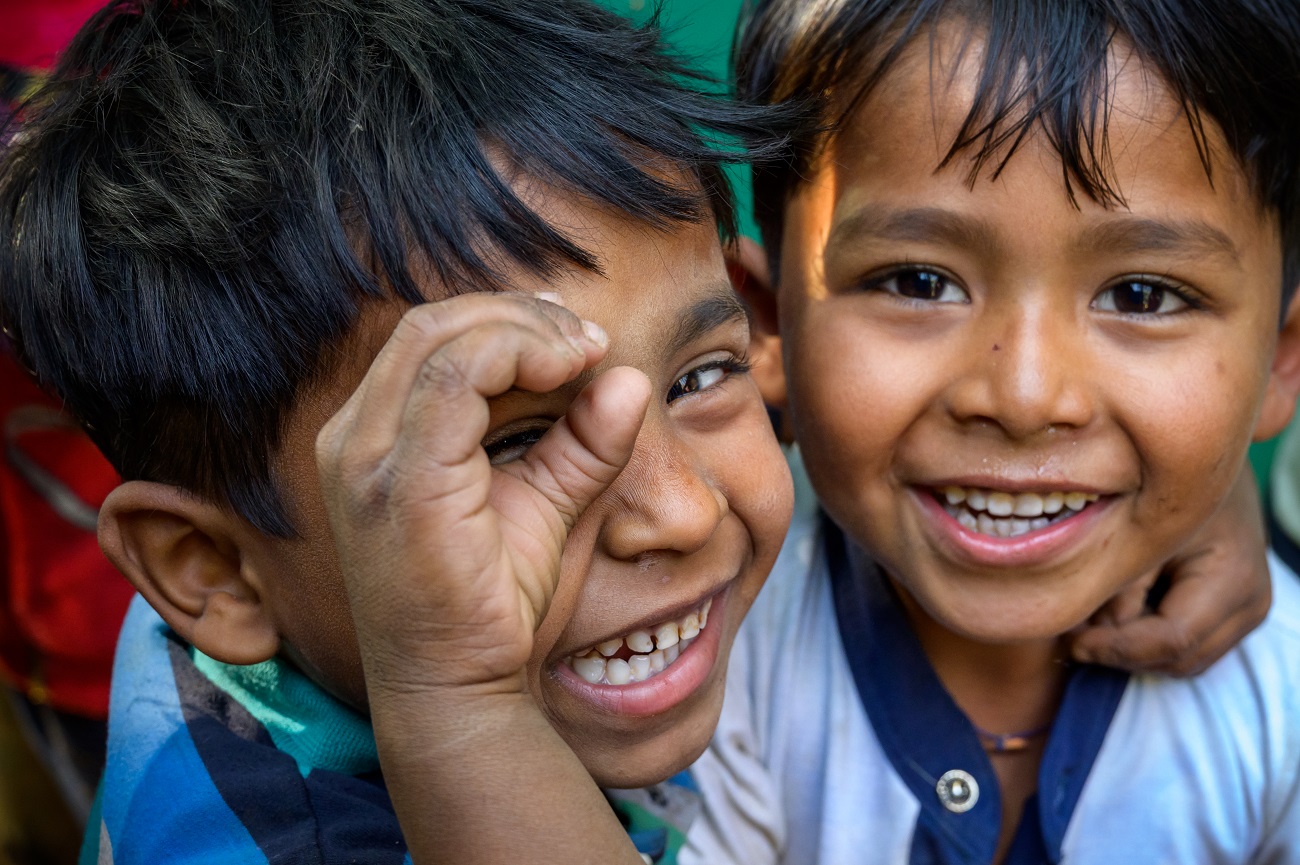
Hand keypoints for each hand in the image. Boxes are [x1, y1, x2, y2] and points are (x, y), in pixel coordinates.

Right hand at [316, 293, 651, 697]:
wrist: (459, 688)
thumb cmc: (490, 601)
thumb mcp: (545, 501)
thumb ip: (581, 440)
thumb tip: (630, 379)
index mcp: (374, 436)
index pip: (434, 340)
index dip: (509, 321)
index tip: (579, 339)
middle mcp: (355, 438)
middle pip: (433, 324)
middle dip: (520, 315)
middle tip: (589, 338)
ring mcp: (368, 458)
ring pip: (440, 338)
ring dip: (524, 330)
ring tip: (585, 351)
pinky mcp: (400, 482)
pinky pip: (453, 380)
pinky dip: (516, 356)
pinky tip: (568, 371)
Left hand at [1068, 464, 1270, 675]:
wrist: (1207, 457)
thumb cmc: (1169, 480)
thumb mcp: (1137, 523)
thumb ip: (1115, 582)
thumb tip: (1084, 635)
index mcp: (1232, 577)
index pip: (1172, 639)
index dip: (1117, 649)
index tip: (1072, 643)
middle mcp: (1250, 602)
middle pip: (1179, 658)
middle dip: (1122, 653)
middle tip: (1071, 635)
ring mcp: (1247, 611)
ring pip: (1182, 661)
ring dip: (1133, 652)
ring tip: (1088, 624)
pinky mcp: (1234, 613)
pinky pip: (1188, 646)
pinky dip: (1148, 641)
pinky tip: (1113, 616)